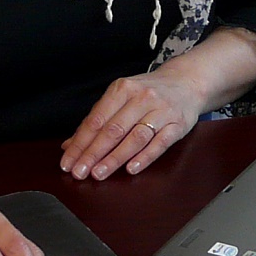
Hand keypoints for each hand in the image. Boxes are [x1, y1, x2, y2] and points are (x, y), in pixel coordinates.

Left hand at [59, 70, 203, 180]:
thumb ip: (98, 119)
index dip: (80, 143)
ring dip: (115, 158)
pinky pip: (159, 143)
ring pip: (134, 138)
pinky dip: (144, 157)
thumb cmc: (149, 92)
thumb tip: (70, 144)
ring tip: (99, 173)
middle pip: (113, 129)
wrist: (187, 82)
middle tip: (79, 172)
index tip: (68, 161)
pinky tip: (131, 168)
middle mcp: (141, 98)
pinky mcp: (178, 124)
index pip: (96, 119)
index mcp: (122, 89)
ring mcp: (161, 111)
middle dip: (93, 153)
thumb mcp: (121, 97)